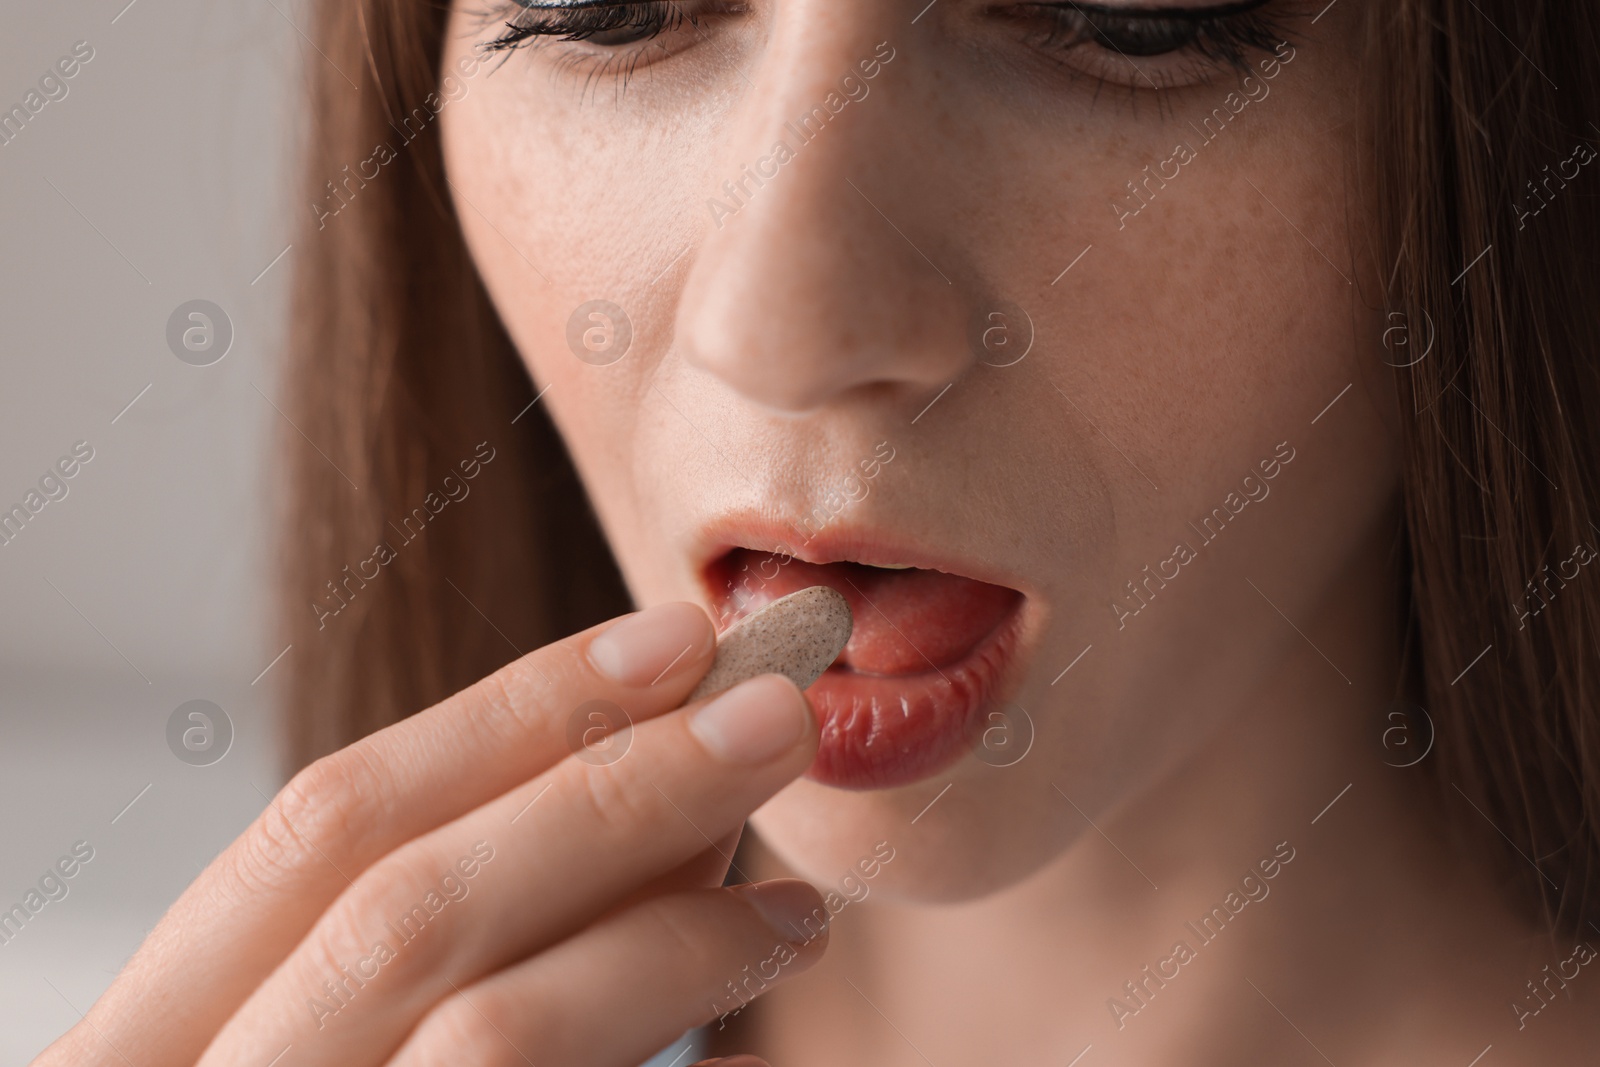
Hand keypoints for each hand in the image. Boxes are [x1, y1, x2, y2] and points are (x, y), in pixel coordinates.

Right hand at [36, 602, 825, 1066]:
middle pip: (403, 895)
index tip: (664, 640)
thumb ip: (465, 941)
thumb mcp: (349, 1040)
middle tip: (775, 709)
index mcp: (154, 1042)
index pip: (320, 826)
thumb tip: (662, 803)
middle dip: (606, 781)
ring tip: (795, 873)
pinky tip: (749, 961)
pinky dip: (651, 1004)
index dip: (504, 712)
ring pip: (479, 1018)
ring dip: (659, 910)